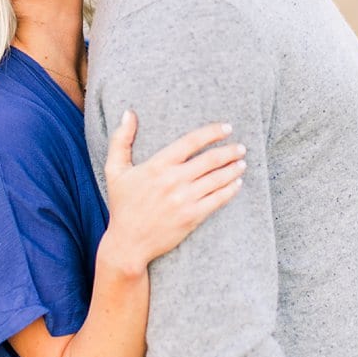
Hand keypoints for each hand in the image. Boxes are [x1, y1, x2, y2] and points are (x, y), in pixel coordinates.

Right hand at [102, 111, 246, 271]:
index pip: (191, 141)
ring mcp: (184, 200)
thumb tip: (128, 112)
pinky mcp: (192, 217)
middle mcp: (173, 181)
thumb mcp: (115, 171)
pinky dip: (230, 190)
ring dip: (233, 169)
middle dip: (230, 151)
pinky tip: (237, 184)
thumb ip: (121, 140)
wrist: (127, 244)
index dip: (212, 132)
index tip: (227, 128)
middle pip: (210, 160)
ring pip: (217, 179)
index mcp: (157, 166)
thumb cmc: (122, 205)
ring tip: (242, 163)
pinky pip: (218, 200)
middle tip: (240, 147)